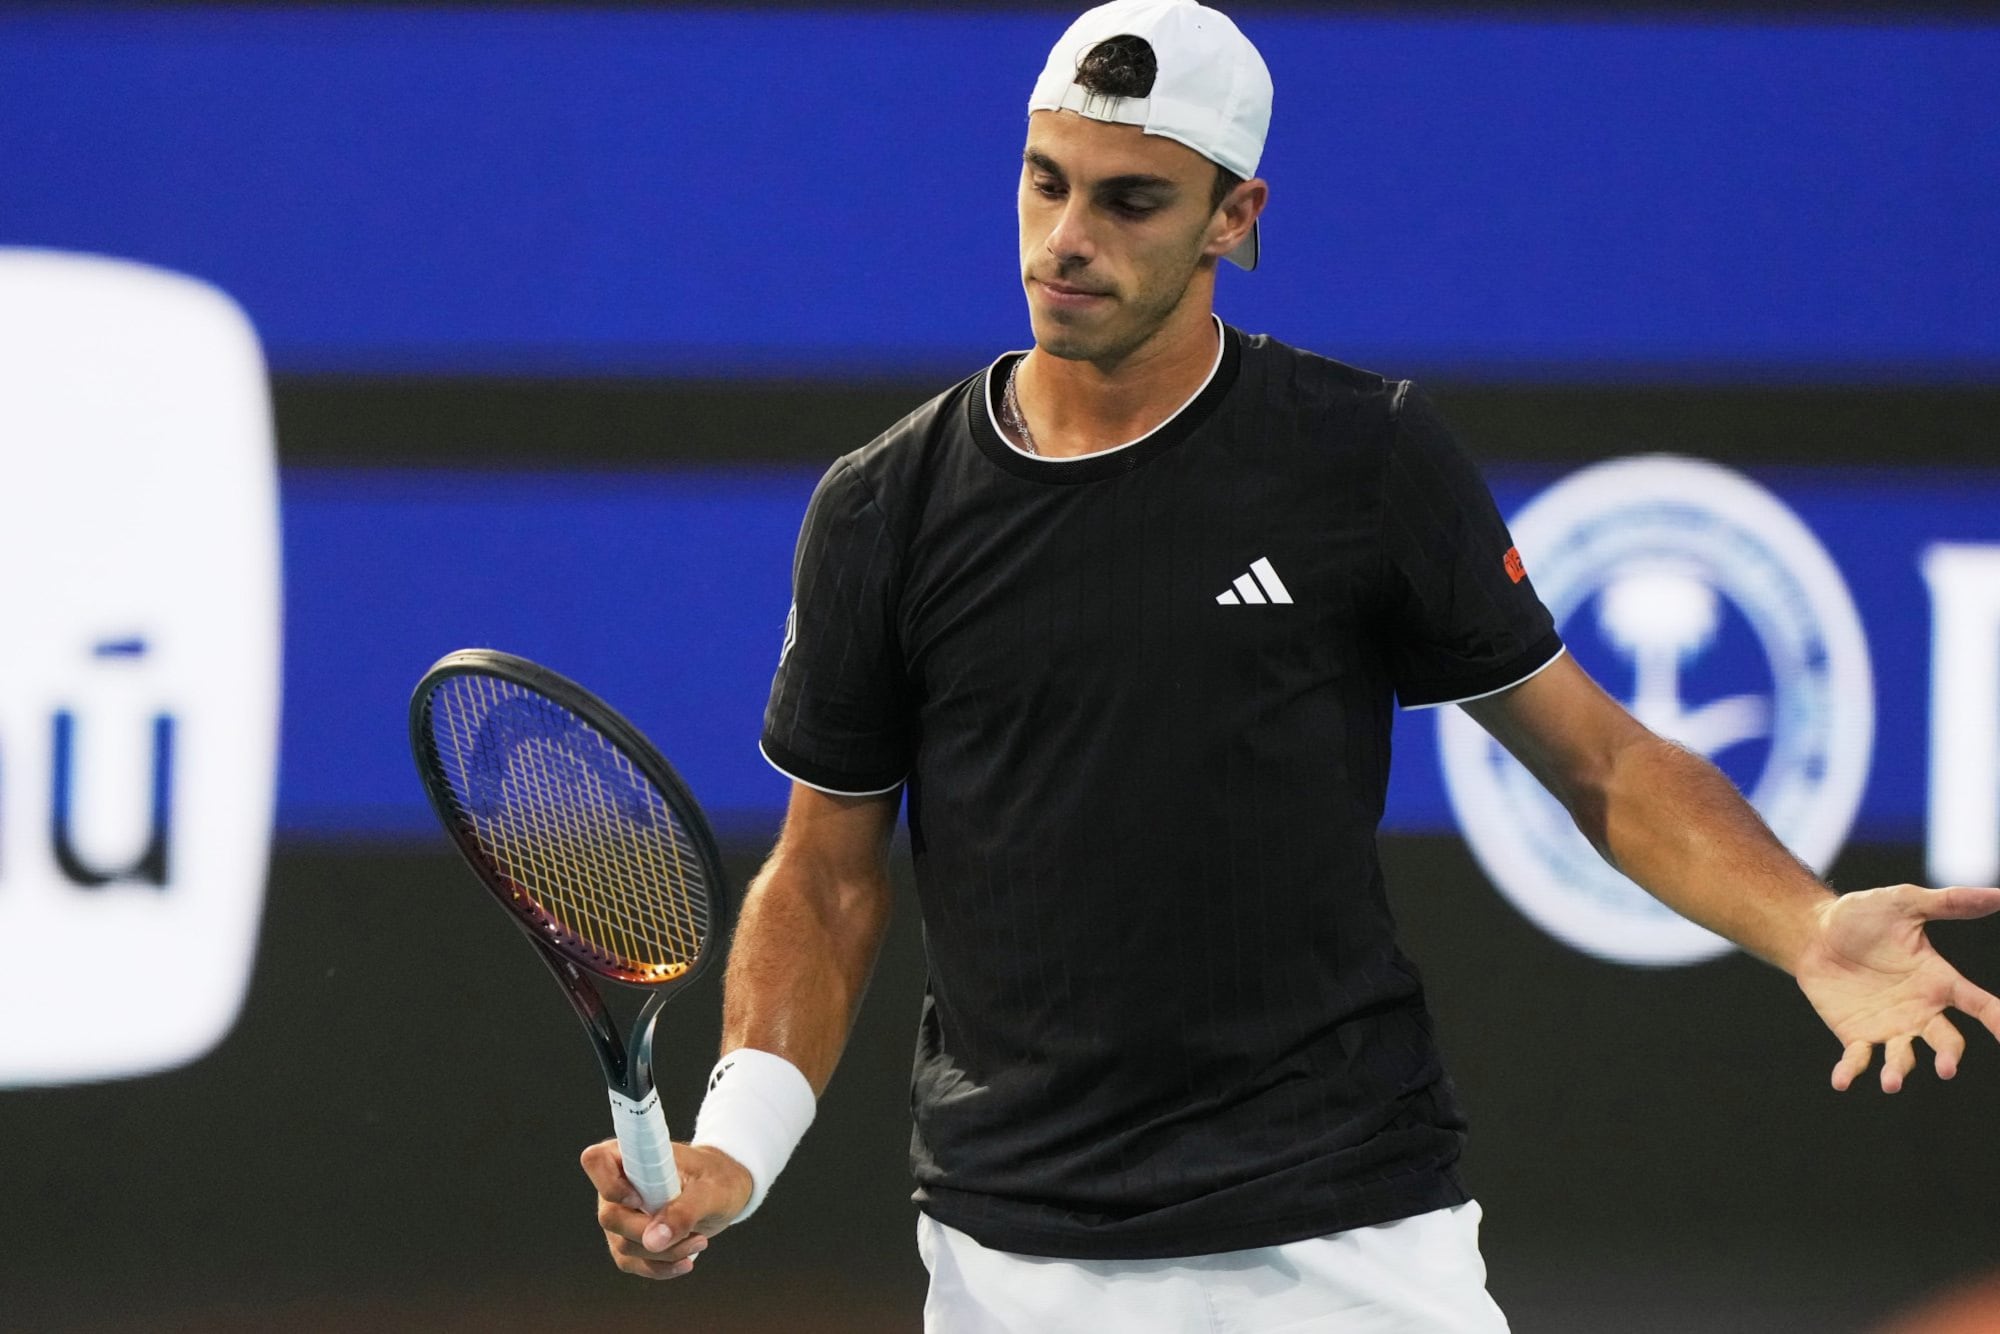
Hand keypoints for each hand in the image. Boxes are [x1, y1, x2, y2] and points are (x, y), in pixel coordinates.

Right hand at [579, 1139, 754, 1278]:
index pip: (595, 1161)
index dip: (609, 1184)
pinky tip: (686, 1262)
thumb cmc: (717, 1178)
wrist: (725, 1191)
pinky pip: (633, 1262)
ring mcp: (620, 1216)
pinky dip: (660, 1267)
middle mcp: (617, 1185)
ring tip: (700, 1241)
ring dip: (663, 1253)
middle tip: (691, 1232)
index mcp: (631, 1156)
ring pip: (623, 1246)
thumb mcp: (710, 1190)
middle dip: (650, 1232)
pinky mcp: (629, 1240)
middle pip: (610, 1217)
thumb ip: (683, 1211)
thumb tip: (654, 1241)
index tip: (640, 1200)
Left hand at [1793, 885, 1999, 1092]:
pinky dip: (1851, 1072)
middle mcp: (1920, 1010)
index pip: (1978, 1004)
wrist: (1813, 931)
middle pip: (1945, 1040)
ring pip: (1903, 1058)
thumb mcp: (1905, 903)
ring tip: (1892, 1083)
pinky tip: (1841, 1082)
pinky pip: (1857, 1059)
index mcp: (1938, 981)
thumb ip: (1949, 903)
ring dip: (1899, 1072)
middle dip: (1949, 1056)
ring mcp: (1889, 1027)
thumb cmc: (1863, 916)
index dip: (1997, 1020)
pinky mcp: (1855, 1035)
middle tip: (1946, 1068)